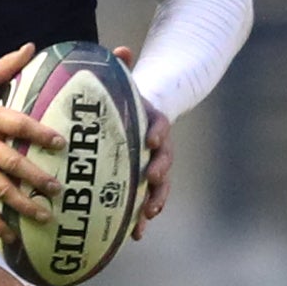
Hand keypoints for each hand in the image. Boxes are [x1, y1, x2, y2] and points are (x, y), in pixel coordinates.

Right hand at [0, 44, 64, 244]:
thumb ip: (7, 65)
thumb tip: (32, 46)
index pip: (17, 125)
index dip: (38, 133)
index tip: (60, 142)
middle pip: (10, 164)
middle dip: (35, 178)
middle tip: (58, 189)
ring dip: (22, 204)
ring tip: (45, 215)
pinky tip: (12, 237)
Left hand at [113, 45, 173, 238]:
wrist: (137, 116)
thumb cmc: (123, 100)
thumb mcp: (123, 83)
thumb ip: (122, 68)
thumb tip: (121, 49)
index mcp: (153, 121)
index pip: (161, 127)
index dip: (158, 134)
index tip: (151, 141)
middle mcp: (158, 146)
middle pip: (164, 162)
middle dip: (159, 176)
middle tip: (151, 185)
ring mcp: (153, 166)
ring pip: (158, 187)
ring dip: (153, 202)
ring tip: (146, 218)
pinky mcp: (143, 183)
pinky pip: (144, 202)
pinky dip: (140, 218)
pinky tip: (134, 236)